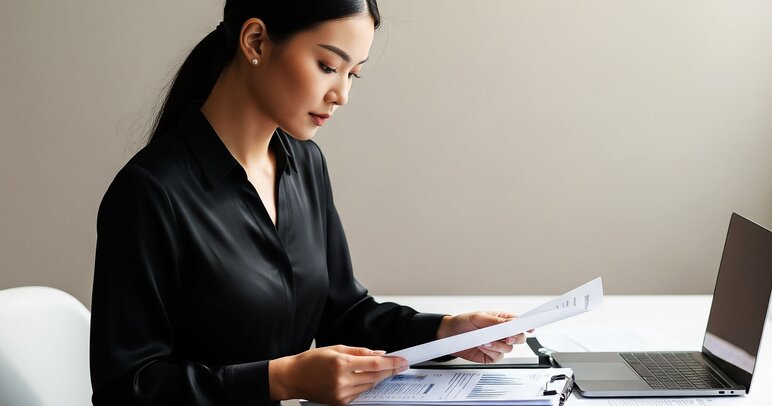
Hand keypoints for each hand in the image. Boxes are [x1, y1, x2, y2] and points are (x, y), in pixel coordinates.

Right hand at [268, 345, 407, 404]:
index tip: (403, 360)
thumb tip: (380, 353)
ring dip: (380, 377)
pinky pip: (360, 392)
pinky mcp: (340, 402)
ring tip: (387, 369)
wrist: (293, 378)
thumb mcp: (336, 348)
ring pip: (370, 385)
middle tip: (401, 364)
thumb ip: (360, 351)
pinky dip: (367, 384)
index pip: (374, 363)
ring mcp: (341, 394)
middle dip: (390, 370)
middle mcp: (342, 380)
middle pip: (375, 376)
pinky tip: (370, 377)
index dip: (391, 362)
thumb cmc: (312, 361)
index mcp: (341, 363)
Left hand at [436, 311, 532, 363]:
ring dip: (497, 345)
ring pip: (509, 348)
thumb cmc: (463, 322)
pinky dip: (491, 352)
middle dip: (515, 338)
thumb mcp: (479, 318)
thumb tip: (511, 323)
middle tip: (507, 338)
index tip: (530, 327)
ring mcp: (498, 345)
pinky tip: (482, 346)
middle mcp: (502, 333)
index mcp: (502, 320)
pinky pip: (498, 357)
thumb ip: (496, 322)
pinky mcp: (492, 356)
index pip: (519, 322)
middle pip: (519, 337)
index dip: (526, 325)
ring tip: (484, 340)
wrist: (450, 335)